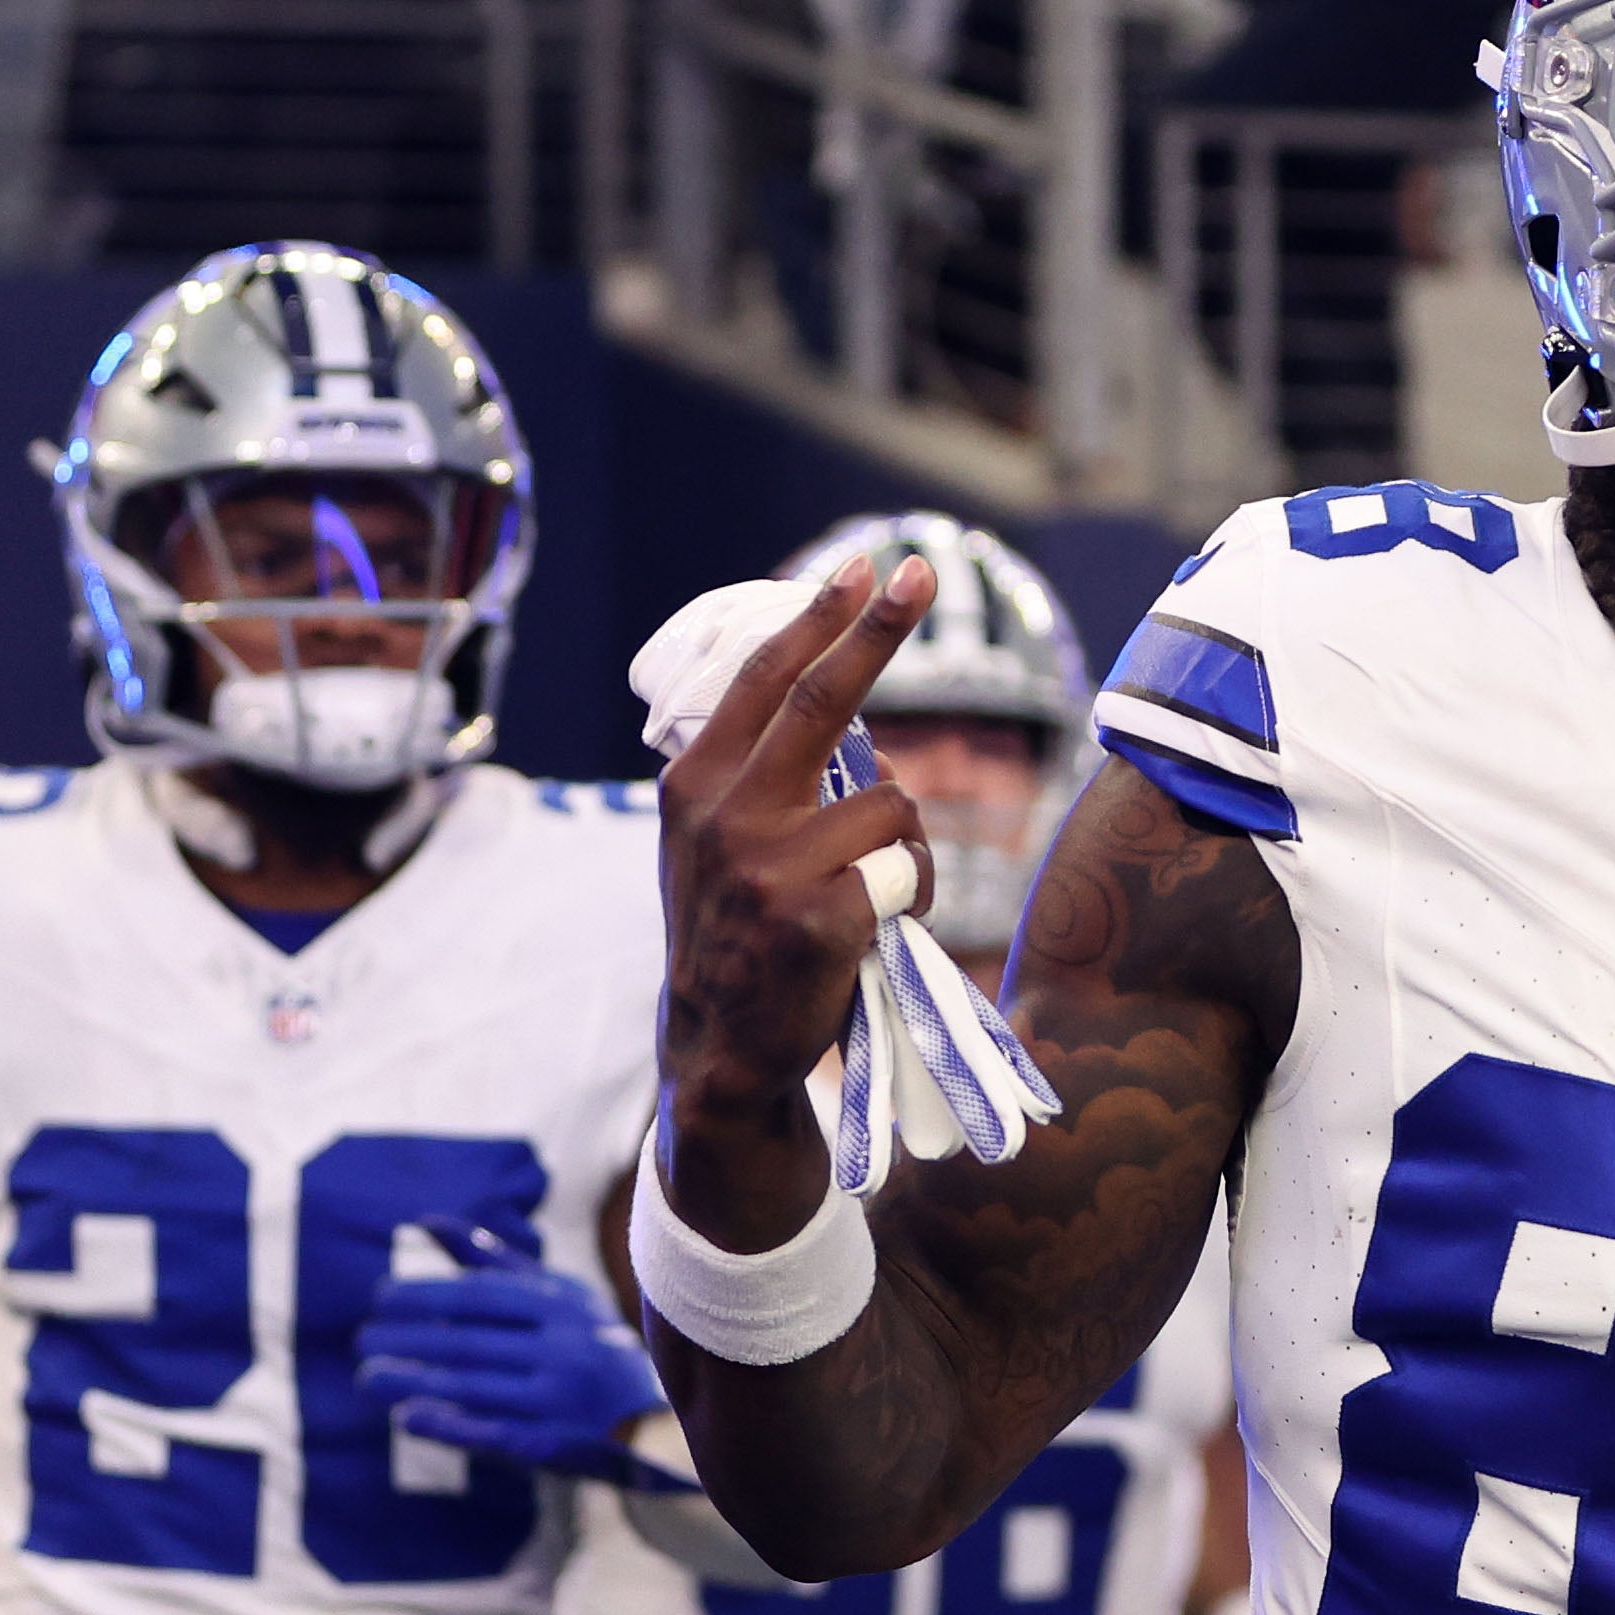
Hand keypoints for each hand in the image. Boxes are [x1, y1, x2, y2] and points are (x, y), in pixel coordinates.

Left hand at [357, 1224, 664, 1477]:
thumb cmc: (588, 1343)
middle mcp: (563, 1349)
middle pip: (470, 1342)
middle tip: (361, 1340)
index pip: (480, 1296)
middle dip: (409, 1340)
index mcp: (561, 1305)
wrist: (656, 1416)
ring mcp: (559, 1400)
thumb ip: (489, 1260)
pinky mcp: (553, 1444)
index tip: (380, 1298)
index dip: (426, 1295)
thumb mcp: (553, 1293)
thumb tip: (425, 1221)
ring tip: (367, 1377)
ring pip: (473, 1387)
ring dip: (414, 1381)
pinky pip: (491, 1433)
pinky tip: (406, 1416)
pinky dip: (447, 1424)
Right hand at [655, 555, 939, 1134]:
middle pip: (819, 699)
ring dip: (905, 846)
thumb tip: (845, 705)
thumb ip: (754, 777)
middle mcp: (723, 813)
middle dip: (877, 629)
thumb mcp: (714, 844)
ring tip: (870, 893)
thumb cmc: (738, 934)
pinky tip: (870, 931)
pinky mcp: (817, 915)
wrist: (722, 1049)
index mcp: (694, 785)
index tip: (862, 565)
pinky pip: (904, 872)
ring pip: (890, 804)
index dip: (817, 619)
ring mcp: (768, 864)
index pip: (760, 679)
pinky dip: (907, 898)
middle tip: (920, 570)